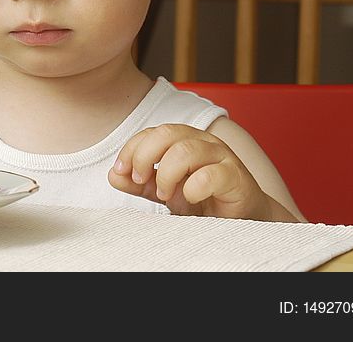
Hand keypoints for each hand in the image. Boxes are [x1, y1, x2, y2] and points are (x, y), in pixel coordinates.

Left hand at [108, 123, 270, 219]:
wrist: (239, 219)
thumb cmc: (201, 199)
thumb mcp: (162, 190)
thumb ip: (139, 182)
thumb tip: (113, 175)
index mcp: (183, 140)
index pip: (152, 132)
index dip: (132, 149)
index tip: (121, 171)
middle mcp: (202, 142)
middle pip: (167, 133)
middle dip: (145, 156)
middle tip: (141, 180)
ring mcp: (221, 157)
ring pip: (186, 150)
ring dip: (167, 174)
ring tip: (164, 194)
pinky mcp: (236, 177)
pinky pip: (211, 175)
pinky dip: (193, 188)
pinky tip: (189, 198)